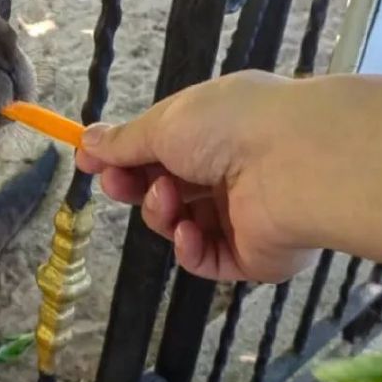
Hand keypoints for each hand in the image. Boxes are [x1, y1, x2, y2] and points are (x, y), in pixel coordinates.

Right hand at [77, 70, 313, 282]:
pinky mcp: (252, 256)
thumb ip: (124, 141)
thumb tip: (86, 140)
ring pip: (178, 224)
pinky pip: (204, 258)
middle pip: (165, 188)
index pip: (161, 148)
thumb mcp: (165, 123)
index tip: (88, 162)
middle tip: (118, 184)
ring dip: (161, 212)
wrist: (295, 164)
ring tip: (168, 199)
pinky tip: (187, 232)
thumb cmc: (229, 127)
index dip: (122, 156)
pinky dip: (187, 247)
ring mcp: (242, 216)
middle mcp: (230, 170)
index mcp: (216, 130)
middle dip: (135, 186)